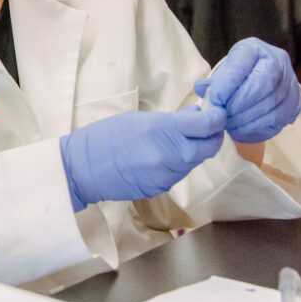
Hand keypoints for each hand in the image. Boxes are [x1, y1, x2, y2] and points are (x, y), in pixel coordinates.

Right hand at [59, 106, 226, 211]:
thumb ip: (170, 120)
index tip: (216, 113)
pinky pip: (180, 173)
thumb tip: (195, 115)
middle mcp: (171, 154)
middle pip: (209, 147)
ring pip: (196, 161)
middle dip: (212, 136)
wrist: (83, 168)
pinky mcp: (163, 188)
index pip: (207, 125)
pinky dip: (179, 163)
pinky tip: (162, 156)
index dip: (217, 118)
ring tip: (178, 140)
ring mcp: (168, 174)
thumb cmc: (104, 136)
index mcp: (163, 130)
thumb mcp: (137, 119)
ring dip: (194, 150)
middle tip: (206, 128)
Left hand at [194, 38, 300, 143]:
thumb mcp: (223, 71)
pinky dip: (257, 129)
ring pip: (272, 105)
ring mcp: (290, 83)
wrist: (259, 78)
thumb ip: (214, 81)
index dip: (228, 83)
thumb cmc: (236, 74)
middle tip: (222, 116)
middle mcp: (278, 62)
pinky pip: (278, 120)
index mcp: (254, 49)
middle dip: (239, 104)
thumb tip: (202, 89)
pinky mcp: (295, 104)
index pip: (243, 64)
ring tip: (228, 126)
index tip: (215, 99)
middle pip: (262, 85)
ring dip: (247, 120)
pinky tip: (241, 131)